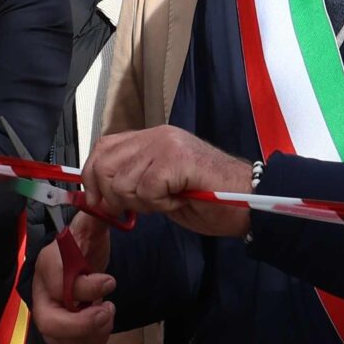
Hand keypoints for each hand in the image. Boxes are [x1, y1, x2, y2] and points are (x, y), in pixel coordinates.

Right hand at [31, 211, 115, 343]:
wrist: (83, 264)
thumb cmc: (84, 246)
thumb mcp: (91, 227)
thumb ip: (98, 215)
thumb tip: (107, 200)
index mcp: (49, 265)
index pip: (59, 283)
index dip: (86, 287)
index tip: (110, 280)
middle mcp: (44, 294)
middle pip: (49, 322)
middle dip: (81, 324)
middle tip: (106, 310)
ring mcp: (50, 316)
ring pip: (62, 340)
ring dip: (92, 333)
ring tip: (108, 312)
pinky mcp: (61, 334)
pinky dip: (93, 342)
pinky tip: (103, 323)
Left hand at [80, 126, 252, 238]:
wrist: (250, 199)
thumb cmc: (210, 198)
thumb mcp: (162, 187)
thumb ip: (134, 182)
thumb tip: (99, 195)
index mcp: (151, 138)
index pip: (103, 148)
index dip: (93, 177)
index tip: (99, 202)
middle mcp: (157, 135)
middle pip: (105, 165)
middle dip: (113, 196)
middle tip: (140, 207)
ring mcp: (167, 145)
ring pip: (123, 183)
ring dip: (142, 203)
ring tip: (168, 201)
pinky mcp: (176, 160)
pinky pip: (146, 191)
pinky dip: (159, 206)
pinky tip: (178, 201)